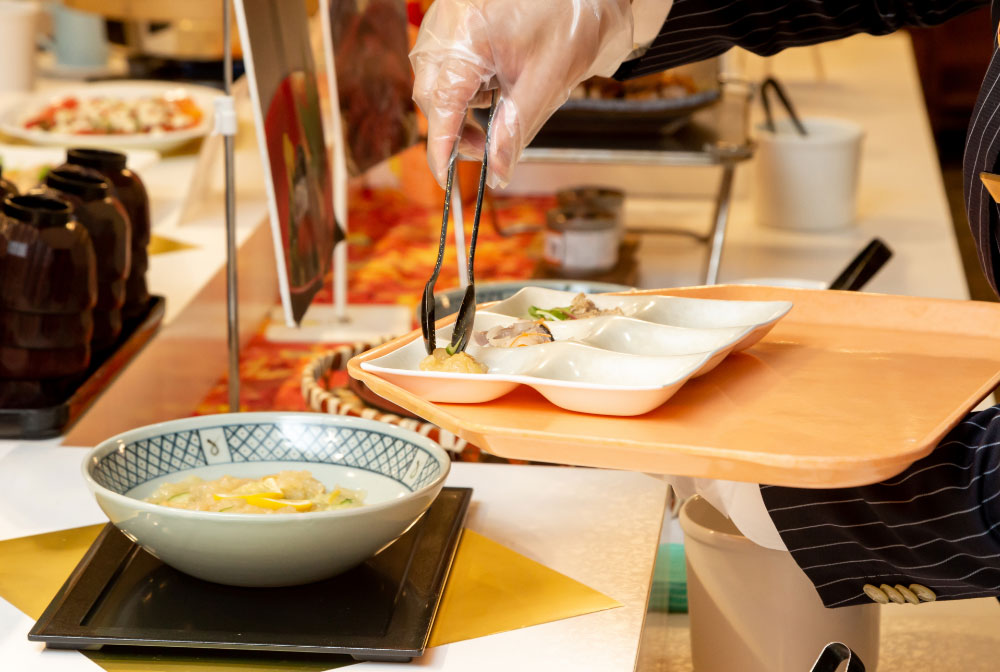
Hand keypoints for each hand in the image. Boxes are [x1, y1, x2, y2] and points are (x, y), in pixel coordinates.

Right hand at [410, 0, 633, 187]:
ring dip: (461, 104)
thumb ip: (515, 131)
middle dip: (455, 128)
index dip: (441, 147)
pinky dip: (466, 82)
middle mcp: (446, 25)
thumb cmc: (570, 21)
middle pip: (432, 95)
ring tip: (500, 100)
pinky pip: (446, 61)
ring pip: (436, 80)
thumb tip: (496, 173)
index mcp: (467, 38)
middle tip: (487, 147)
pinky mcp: (454, 18)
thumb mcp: (547, 83)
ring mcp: (447, 18)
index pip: (441, 104)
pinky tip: (495, 80)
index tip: (445, 180)